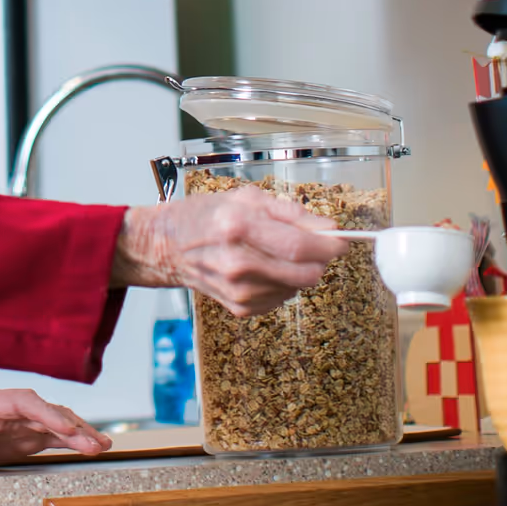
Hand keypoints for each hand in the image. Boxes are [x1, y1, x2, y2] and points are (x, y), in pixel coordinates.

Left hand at [0, 386, 111, 471]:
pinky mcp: (25, 435)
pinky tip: (94, 447)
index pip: (23, 401)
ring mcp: (19, 421)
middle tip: (93, 443)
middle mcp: (8, 407)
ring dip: (79, 433)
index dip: (46, 413)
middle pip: (45, 410)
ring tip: (103, 446)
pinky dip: (74, 440)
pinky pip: (54, 435)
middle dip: (70, 425)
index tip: (66, 428)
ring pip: (55, 421)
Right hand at [111, 191, 343, 316]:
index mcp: (239, 226)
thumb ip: (290, 212)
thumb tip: (327, 227)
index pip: (301, 246)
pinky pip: (281, 298)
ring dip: (299, 270)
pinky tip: (262, 268)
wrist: (164, 247)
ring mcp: (239, 290)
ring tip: (274, 253)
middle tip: (312, 245)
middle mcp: (239, 263)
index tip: (341, 240)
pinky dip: (282, 283)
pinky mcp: (239, 308)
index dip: (329, 245)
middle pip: (305, 272)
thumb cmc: (203, 216)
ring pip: (297, 287)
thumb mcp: (245, 197)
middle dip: (319, 259)